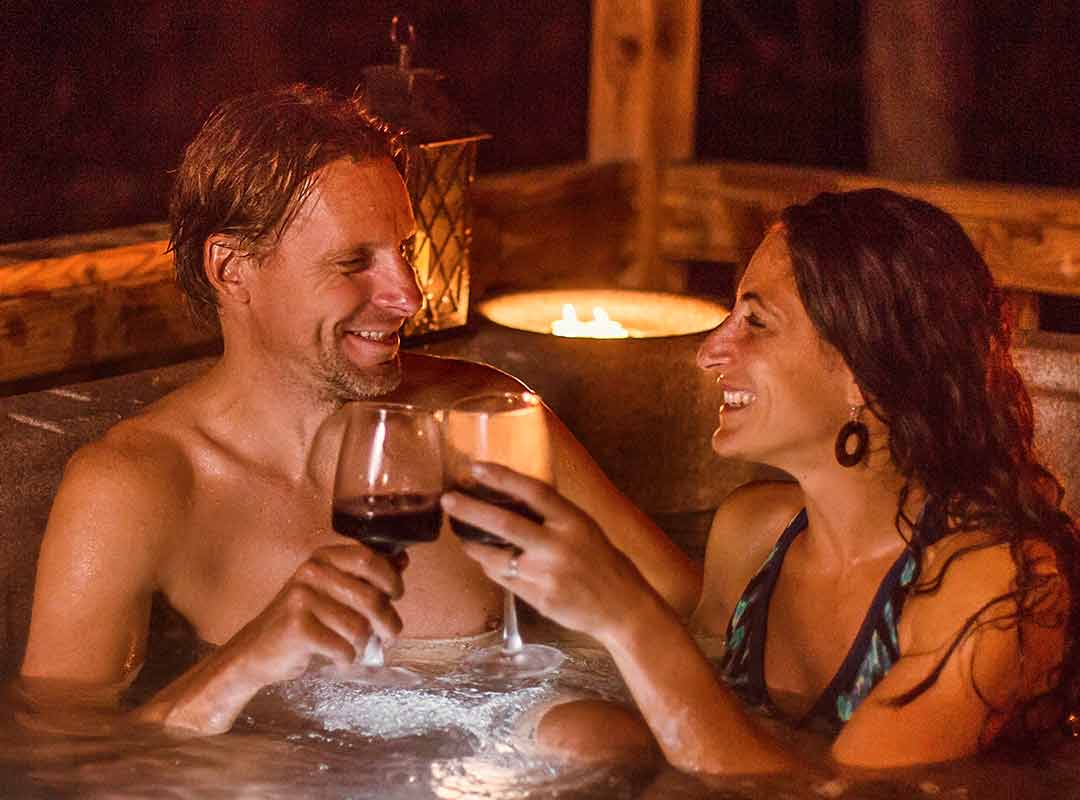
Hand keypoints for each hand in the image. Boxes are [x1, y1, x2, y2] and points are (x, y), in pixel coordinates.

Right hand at [222, 543, 405, 686]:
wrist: (256, 650)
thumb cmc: (303, 619)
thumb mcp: (333, 590)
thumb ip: (367, 576)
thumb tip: (403, 560)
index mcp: (324, 557)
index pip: (369, 558)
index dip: (391, 578)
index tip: (397, 595)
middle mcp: (312, 572)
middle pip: (370, 597)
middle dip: (388, 622)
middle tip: (390, 635)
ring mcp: (301, 598)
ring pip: (359, 627)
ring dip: (365, 644)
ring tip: (357, 647)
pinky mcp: (296, 627)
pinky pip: (342, 647)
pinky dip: (347, 658)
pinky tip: (339, 657)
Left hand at [441, 462, 654, 642]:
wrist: (622, 608)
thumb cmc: (603, 562)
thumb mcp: (585, 528)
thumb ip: (554, 517)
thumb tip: (513, 499)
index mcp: (573, 522)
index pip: (533, 491)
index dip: (502, 476)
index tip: (475, 466)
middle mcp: (558, 546)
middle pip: (505, 524)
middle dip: (471, 510)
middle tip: (448, 499)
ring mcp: (546, 575)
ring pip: (496, 557)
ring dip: (474, 545)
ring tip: (462, 535)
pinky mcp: (538, 598)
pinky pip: (504, 580)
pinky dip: (491, 568)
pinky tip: (487, 561)